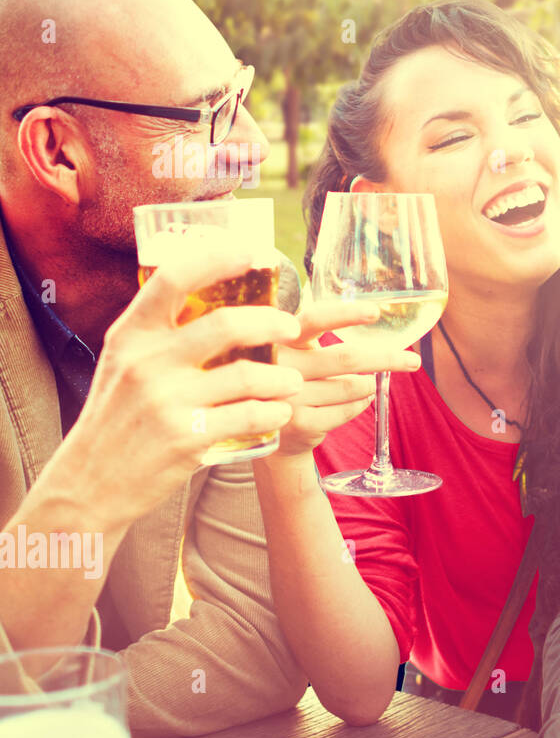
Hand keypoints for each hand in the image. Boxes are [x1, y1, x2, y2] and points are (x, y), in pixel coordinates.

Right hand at [54, 242, 303, 532]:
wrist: (88, 483)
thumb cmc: (119, 418)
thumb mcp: (125, 364)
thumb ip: (162, 333)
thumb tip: (216, 294)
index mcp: (131, 335)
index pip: (174, 278)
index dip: (219, 258)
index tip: (256, 253)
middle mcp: (146, 362)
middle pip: (227, 324)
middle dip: (272, 323)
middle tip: (292, 328)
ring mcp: (166, 401)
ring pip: (248, 374)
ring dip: (281, 377)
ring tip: (292, 382)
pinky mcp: (186, 438)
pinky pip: (249, 415)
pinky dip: (274, 412)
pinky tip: (279, 412)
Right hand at [268, 301, 422, 458]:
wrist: (267, 427)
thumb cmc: (295, 377)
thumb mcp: (299, 350)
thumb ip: (319, 332)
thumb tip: (375, 314)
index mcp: (282, 338)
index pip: (314, 320)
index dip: (345, 315)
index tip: (375, 312)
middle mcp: (280, 365)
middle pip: (347, 357)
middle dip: (386, 359)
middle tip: (412, 361)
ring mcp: (287, 396)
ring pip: (352, 387)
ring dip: (368, 386)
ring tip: (364, 386)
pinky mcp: (297, 423)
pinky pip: (348, 410)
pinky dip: (361, 405)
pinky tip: (356, 402)